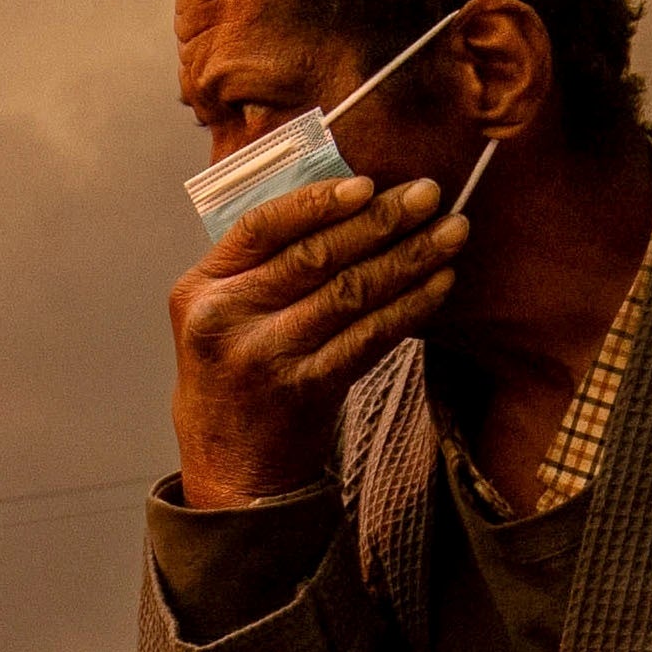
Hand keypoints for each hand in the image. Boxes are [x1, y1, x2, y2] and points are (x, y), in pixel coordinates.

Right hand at [166, 167, 467, 503]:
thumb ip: (262, 265)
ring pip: (349, 293)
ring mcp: (268, 357)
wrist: (231, 467)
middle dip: (379, 221)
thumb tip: (348, 203)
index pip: (262, 228)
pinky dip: (409, 307)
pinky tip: (439, 284)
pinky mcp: (308, 390)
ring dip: (408, 259)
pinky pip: (370, 338)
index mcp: (202, 289)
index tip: (367, 184)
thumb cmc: (235, 376)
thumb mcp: (222, 315)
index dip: (317, 202)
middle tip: (427, 194)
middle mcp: (228, 320)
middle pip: (314, 257)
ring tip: (450, 232)